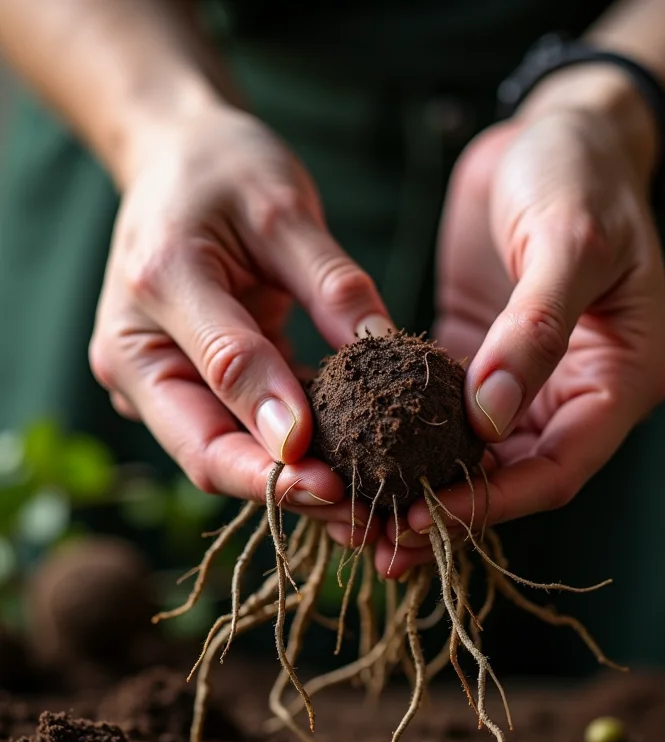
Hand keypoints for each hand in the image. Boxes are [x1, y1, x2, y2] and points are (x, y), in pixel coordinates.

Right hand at [89, 102, 391, 516]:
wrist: (179, 163)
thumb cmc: (227, 172)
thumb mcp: (284, 207)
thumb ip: (332, 284)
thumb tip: (383, 357)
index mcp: (157, 289)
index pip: (220, 376)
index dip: (277, 429)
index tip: (334, 472)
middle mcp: (138, 351)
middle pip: (203, 447)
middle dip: (281, 489)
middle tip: (356, 513)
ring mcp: (156, 377)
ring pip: (218, 456)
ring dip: (288, 489)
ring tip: (359, 511)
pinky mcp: (185, 387)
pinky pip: (233, 436)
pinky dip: (284, 462)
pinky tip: (340, 476)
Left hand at [375, 67, 664, 575]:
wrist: (553, 134)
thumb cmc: (579, 176)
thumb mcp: (568, 241)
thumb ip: (535, 330)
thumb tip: (487, 419)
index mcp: (619, 379)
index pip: (558, 466)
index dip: (494, 501)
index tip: (425, 515)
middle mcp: (573, 393)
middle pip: (511, 478)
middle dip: (448, 512)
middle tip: (377, 541)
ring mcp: (523, 380)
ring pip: (472, 457)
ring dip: (419, 488)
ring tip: (358, 519)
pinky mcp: (478, 359)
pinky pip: (440, 412)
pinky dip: (404, 439)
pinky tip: (358, 455)